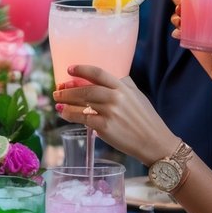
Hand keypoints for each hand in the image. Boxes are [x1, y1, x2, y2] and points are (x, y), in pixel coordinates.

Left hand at [53, 63, 177, 165]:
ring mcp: (110, 112)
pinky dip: (71, 115)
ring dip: (66, 101)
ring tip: (57, 101)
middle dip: (69, 89)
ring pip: (82, 103)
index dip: (82, 70)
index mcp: (123, 88)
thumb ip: (124, 85)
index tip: (69, 69)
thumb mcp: (138, 97)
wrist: (155, 143)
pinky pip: (83, 119)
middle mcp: (116, 97)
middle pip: (87, 88)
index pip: (99, 73)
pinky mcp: (105, 128)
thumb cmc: (147, 120)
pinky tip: (64, 113)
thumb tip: (107, 78)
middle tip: (57, 89)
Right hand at [171, 0, 211, 92]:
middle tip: (180, 6)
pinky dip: (176, 31)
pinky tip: (178, 34)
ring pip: (181, 16)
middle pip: (188, 3)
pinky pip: (179, 32)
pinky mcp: (190, 40)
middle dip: (179, 1)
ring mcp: (197, 29)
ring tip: (179, 21)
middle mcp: (206, 17)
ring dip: (176, 15)